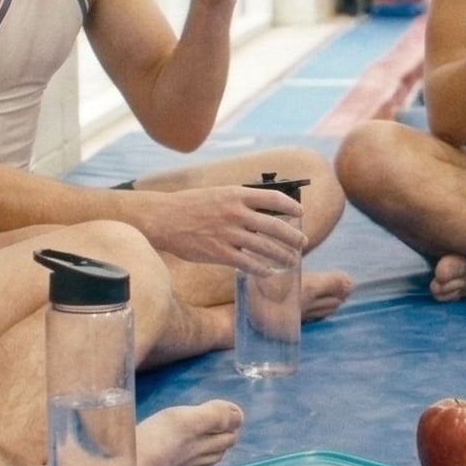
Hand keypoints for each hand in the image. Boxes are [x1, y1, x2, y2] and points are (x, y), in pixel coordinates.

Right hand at [140, 185, 306, 272]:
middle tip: (302, 243)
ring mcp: (229, 234)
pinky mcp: (219, 253)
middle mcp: (236, 213)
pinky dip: (262, 269)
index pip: (274, 198)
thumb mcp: (218, 194)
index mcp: (236, 194)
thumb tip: (263, 211)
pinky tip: (269, 272)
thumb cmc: (190, 205)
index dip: (291, 207)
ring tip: (292, 261)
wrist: (163, 218)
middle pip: (276, 226)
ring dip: (283, 256)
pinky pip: (248, 263)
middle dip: (293, 237)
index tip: (299, 214)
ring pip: (266, 247)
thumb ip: (239, 201)